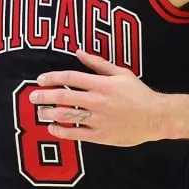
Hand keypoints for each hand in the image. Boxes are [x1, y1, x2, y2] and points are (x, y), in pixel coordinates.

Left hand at [30, 49, 167, 146]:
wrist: (156, 117)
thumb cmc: (138, 93)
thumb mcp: (121, 73)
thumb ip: (98, 63)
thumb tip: (78, 52)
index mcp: (102, 84)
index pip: (71, 78)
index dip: (53, 78)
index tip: (40, 80)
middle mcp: (97, 101)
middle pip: (64, 97)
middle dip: (45, 96)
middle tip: (32, 97)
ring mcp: (98, 120)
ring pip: (67, 116)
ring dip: (49, 114)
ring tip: (39, 112)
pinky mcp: (101, 136)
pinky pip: (76, 134)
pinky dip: (62, 131)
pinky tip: (52, 128)